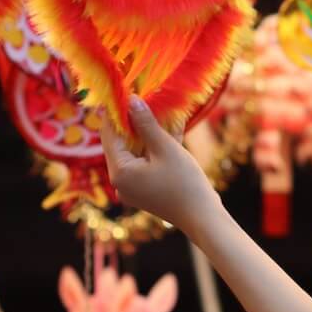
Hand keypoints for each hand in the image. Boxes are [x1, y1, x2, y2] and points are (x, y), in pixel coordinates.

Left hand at [100, 97, 220, 233]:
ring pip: (134, 153)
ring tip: (157, 112)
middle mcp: (120, 182)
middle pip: (121, 144)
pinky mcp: (144, 191)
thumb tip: (132, 100)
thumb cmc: (184, 182)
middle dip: (133, 122)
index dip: (116, 113)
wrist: (202, 218)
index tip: (124, 93)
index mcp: (120, 172)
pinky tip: (166, 132)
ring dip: (145, 134)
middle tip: (142, 99)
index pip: (109, 135)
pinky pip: (144, 163)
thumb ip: (146, 124)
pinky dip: (153, 149)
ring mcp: (131, 188)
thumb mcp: (166, 148)